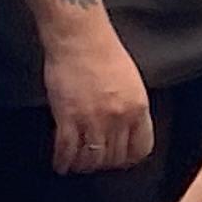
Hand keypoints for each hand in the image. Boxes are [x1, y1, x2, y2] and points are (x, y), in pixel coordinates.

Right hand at [43, 18, 153, 175]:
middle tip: (94, 162)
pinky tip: (60, 164)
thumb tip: (125, 129)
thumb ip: (130, 107)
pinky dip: (63, 161)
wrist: (79, 36)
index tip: (120, 160)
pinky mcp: (68, 117)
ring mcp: (92, 119)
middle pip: (114, 157)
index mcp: (138, 107)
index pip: (140, 148)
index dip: (129, 159)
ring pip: (91, 159)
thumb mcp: (131, 81)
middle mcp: (118, 117)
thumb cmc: (103, 51)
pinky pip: (67, 150)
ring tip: (76, 165)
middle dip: (104, 163)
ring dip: (83, 166)